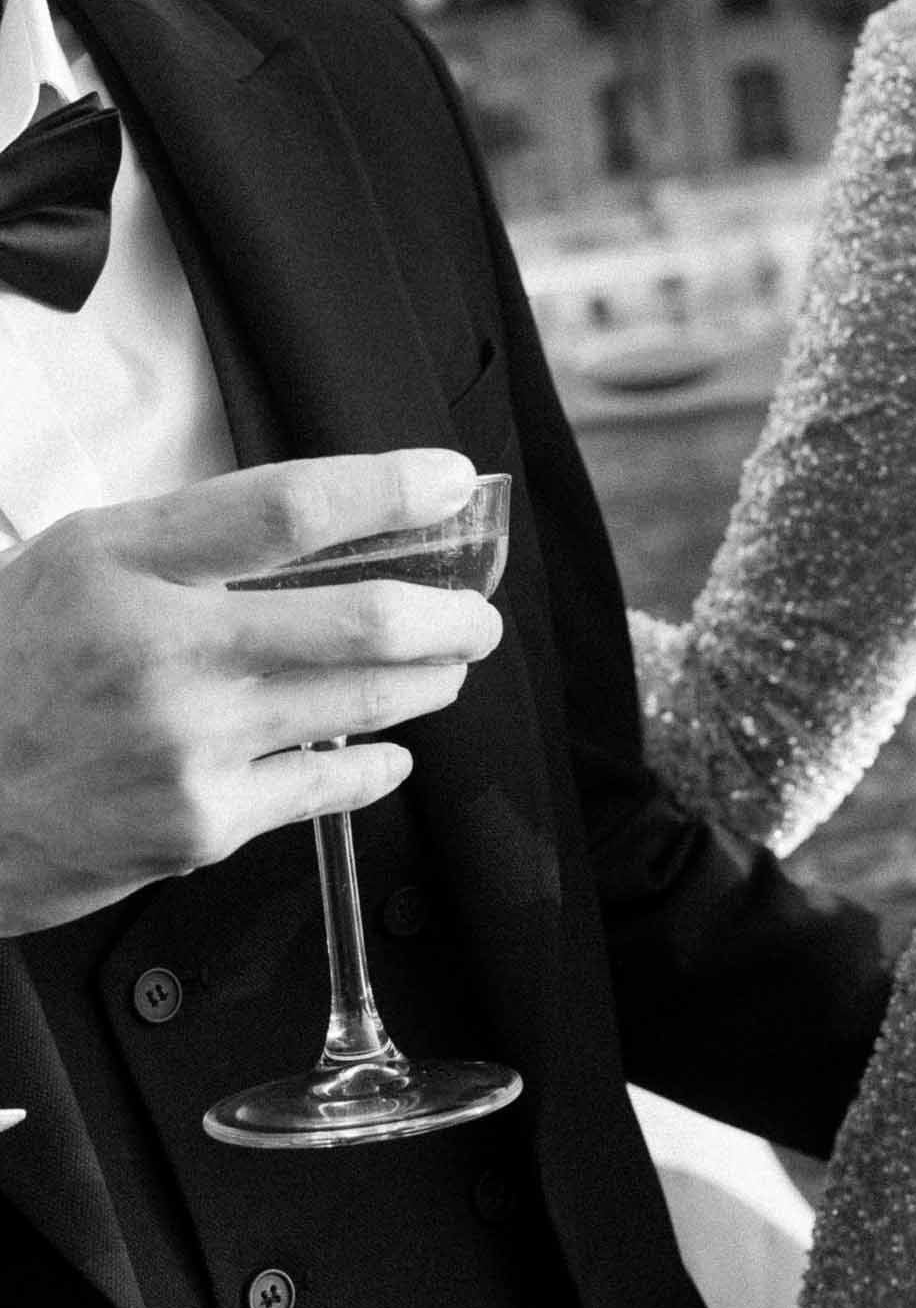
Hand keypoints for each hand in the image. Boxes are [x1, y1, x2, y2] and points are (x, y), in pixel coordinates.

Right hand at [0, 450, 502, 934]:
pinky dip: (379, 762)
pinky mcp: (201, 825)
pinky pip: (330, 785)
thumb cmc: (6, 671)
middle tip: (476, 612)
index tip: (447, 481)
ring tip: (444, 668)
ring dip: (427, 681)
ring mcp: (187, 745)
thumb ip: (186, 544)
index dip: (389, 488)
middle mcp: (162, 650)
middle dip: (449, 614)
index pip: (289, 506)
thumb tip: (322, 525)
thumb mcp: (75, 566)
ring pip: (363, 702)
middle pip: (360, 616)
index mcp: (122, 562)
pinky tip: (391, 750)